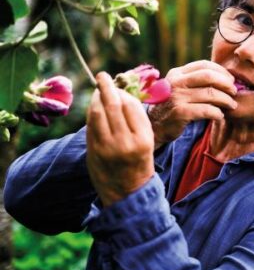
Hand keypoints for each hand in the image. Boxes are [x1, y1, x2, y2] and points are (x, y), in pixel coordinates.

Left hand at [86, 72, 154, 206]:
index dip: (123, 93)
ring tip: (98, 91)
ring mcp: (108, 147)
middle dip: (107, 87)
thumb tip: (122, 94)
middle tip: (103, 76)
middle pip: (113, 105)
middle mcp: (126, 142)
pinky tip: (93, 107)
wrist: (127, 193)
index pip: (131, 106)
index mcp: (144, 138)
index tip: (119, 86)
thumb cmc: (140, 163)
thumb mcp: (147, 141)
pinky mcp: (94, 151)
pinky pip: (90, 125)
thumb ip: (136, 120)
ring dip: (96, 98)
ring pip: (98, 113)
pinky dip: (91, 112)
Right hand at [148, 60, 236, 145]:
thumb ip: (197, 81)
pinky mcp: (180, 112)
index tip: (231, 80)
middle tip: (234, 92)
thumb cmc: (174, 106)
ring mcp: (177, 97)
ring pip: (210, 93)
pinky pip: (206, 110)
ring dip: (226, 100)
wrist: (156, 126)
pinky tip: (220, 116)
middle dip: (226, 83)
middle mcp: (176, 82)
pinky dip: (217, 113)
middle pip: (209, 76)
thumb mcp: (180, 88)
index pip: (204, 65)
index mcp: (177, 73)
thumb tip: (226, 78)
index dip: (221, 71)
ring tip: (232, 105)